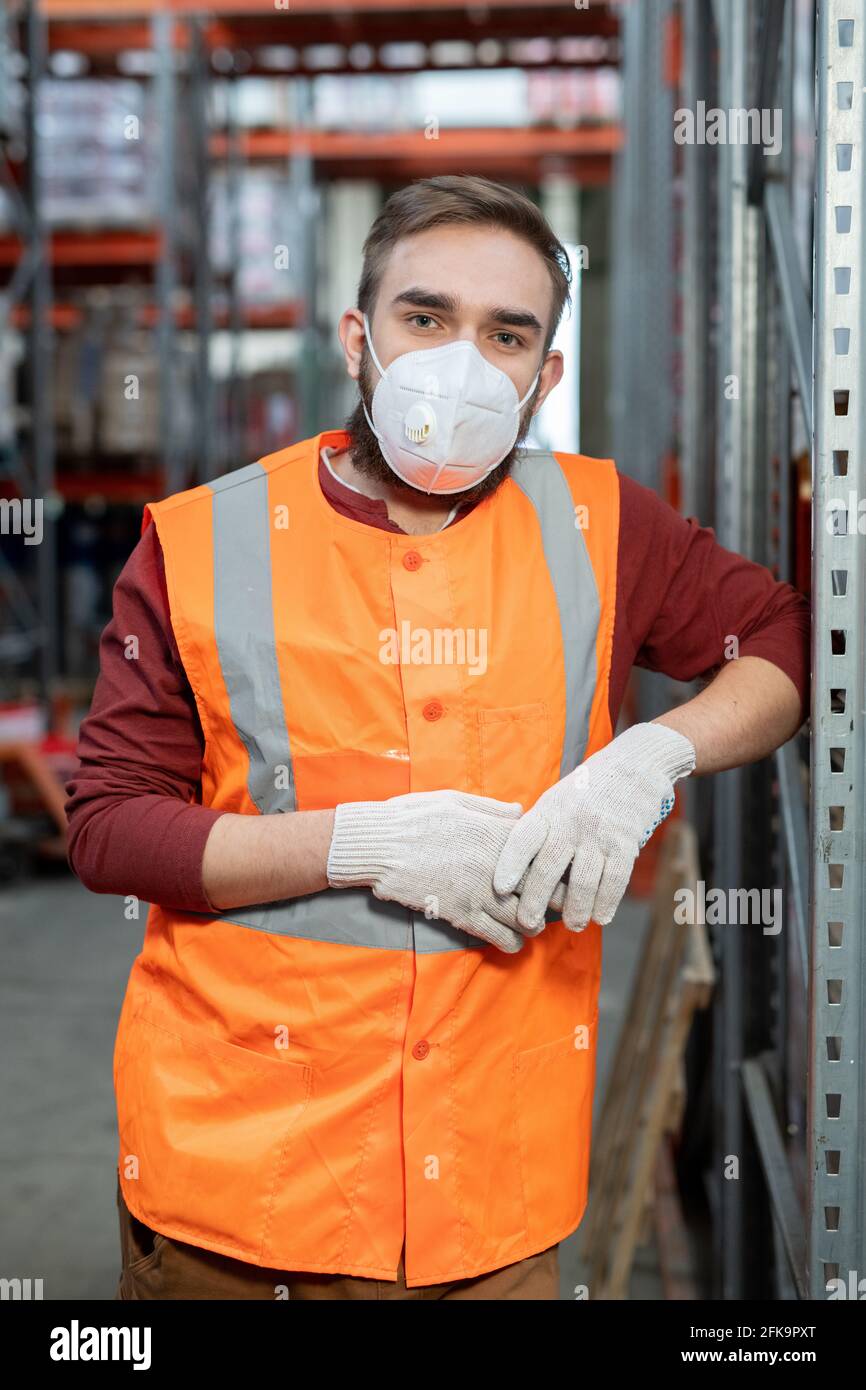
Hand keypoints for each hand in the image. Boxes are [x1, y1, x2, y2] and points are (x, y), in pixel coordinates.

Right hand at [327, 788, 538, 953]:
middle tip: (558, 902)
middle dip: (556, 897)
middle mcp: (496, 864)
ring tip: (533, 923)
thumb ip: (492, 810)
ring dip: (535, 924)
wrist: (380, 845)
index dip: (558, 861)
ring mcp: (480, 892)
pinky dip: (512, 942)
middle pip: (544, 888)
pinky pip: (499, 937)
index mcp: (496, 832)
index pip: (544, 851)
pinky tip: (512, 940)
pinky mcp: (462, 914)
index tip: (562, 868)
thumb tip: (520, 812)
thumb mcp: (456, 801)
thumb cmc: (414, 816)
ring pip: (527, 918)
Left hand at [492, 722, 695, 931]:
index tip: (501, 888)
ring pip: (582, 880)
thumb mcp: (556, 798)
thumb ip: (538, 828)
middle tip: (528, 924)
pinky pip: (615, 879)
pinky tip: (600, 916)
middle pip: (548, 866)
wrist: (635, 764)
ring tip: (570, 925)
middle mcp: (571, 821)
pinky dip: (607, 902)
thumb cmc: (587, 789)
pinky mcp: (626, 841)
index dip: (510, 863)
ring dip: (575, 909)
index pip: (524, 837)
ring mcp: (599, 832)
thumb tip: (512, 868)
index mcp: (549, 809)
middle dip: (536, 901)